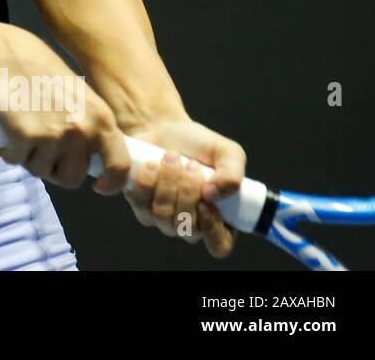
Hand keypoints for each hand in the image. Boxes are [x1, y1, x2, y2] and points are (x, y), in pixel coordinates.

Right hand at [0, 26, 130, 193]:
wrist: (6, 55)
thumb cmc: (41, 74)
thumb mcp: (80, 98)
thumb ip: (91, 127)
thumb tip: (94, 162)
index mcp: (102, 119)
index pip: (119, 166)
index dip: (111, 183)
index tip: (99, 186)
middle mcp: (82, 130)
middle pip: (72, 178)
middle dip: (55, 169)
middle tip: (43, 148)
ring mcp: (53, 135)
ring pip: (41, 171)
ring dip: (30, 159)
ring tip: (25, 131)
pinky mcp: (25, 136)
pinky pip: (17, 161)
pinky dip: (10, 151)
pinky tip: (10, 129)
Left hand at [116, 115, 246, 257]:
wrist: (164, 129)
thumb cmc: (199, 145)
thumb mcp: (227, 152)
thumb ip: (232, 175)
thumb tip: (213, 195)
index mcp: (221, 218)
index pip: (219, 245)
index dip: (212, 230)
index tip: (205, 202)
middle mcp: (192, 225)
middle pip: (187, 228)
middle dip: (187, 193)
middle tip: (190, 164)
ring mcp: (165, 220)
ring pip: (163, 217)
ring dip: (167, 184)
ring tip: (171, 157)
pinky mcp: (141, 208)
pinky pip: (141, 205)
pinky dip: (146, 182)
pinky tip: (151, 164)